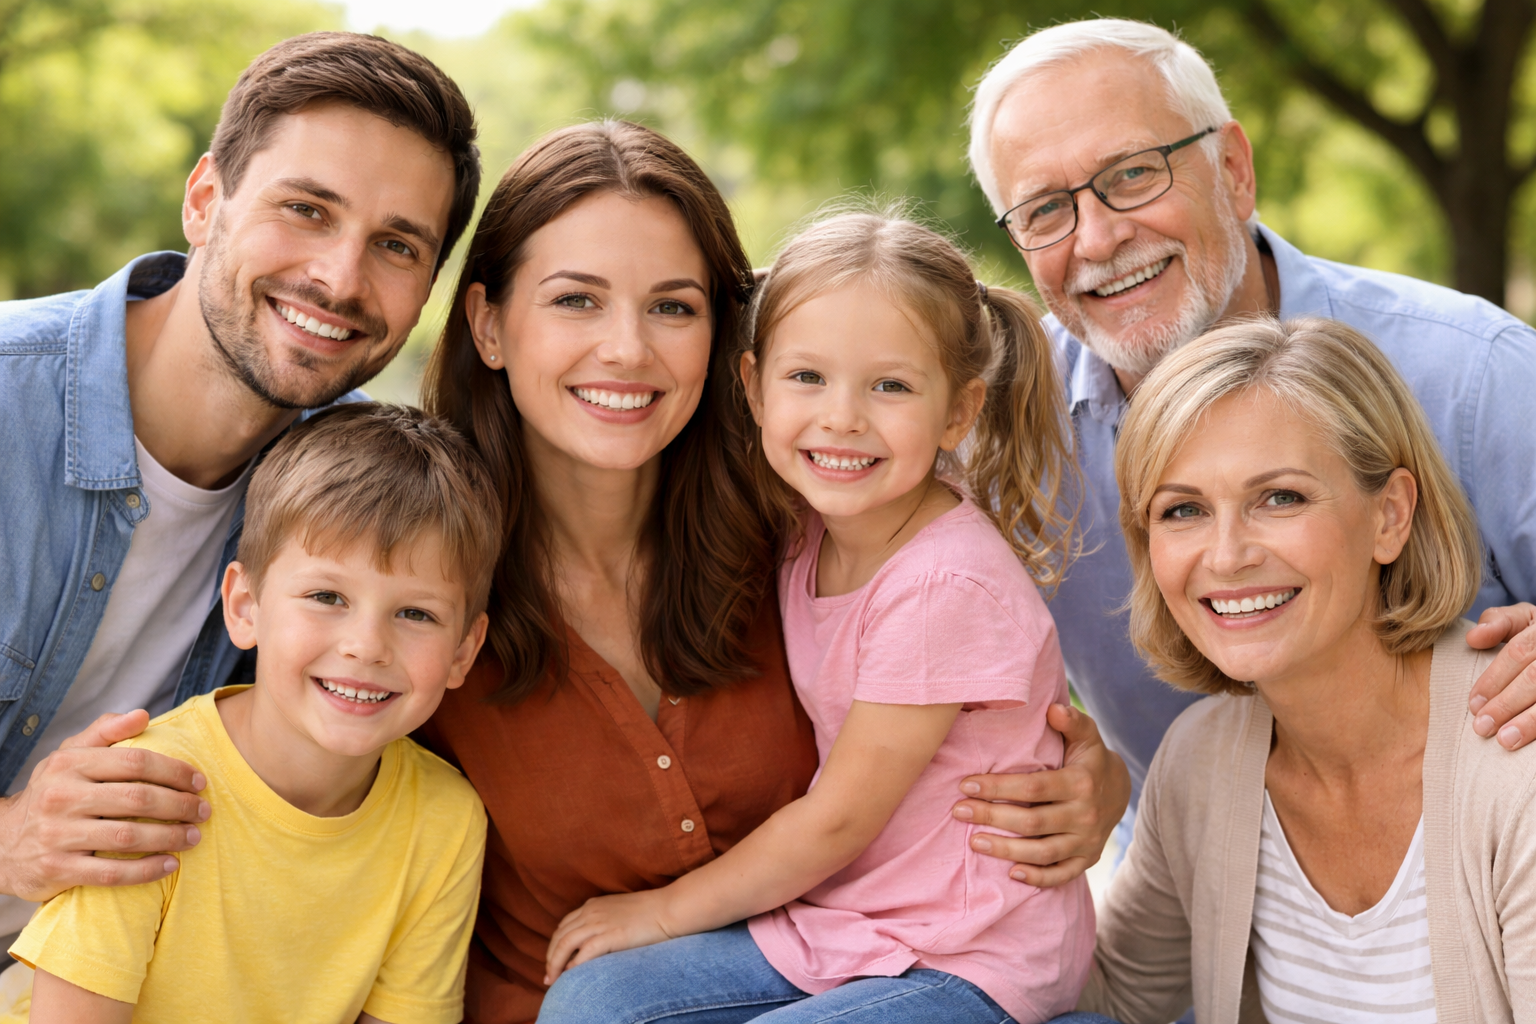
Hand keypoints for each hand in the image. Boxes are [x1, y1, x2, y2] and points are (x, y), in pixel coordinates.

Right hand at [0, 711, 208, 900]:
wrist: (0, 842)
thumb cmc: (52, 793)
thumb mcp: (68, 756)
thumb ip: (105, 732)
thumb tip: (143, 715)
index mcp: (69, 764)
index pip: (135, 762)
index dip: (174, 771)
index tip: (199, 781)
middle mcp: (61, 797)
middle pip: (137, 799)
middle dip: (180, 805)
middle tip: (204, 811)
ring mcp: (58, 835)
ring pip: (128, 837)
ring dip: (170, 837)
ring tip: (194, 836)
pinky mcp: (58, 870)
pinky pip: (111, 873)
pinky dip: (146, 870)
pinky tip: (170, 864)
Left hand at [544, 889, 675, 985]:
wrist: (668, 909)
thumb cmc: (650, 913)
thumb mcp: (618, 914)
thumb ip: (602, 925)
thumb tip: (588, 948)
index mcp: (592, 905)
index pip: (564, 926)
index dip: (554, 945)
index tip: (554, 961)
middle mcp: (591, 912)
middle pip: (559, 936)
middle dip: (550, 957)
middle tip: (548, 976)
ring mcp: (599, 923)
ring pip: (565, 944)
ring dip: (555, 963)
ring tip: (553, 979)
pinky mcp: (610, 935)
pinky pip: (585, 952)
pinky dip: (574, 965)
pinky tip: (571, 975)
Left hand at [950, 703, 1129, 886]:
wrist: (1121, 790)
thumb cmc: (1089, 758)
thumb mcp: (1086, 736)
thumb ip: (1071, 721)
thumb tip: (1053, 709)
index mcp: (1081, 783)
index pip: (1033, 788)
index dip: (998, 787)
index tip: (967, 784)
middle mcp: (1085, 815)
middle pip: (1032, 822)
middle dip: (991, 817)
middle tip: (958, 811)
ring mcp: (1087, 841)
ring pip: (1043, 853)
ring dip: (1006, 849)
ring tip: (974, 842)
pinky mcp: (1087, 860)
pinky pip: (1061, 875)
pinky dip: (1037, 878)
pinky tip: (1011, 873)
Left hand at [1467, 603, 1535, 748]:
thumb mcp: (1526, 620)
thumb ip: (1499, 623)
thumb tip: (1474, 638)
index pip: (1518, 652)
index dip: (1494, 678)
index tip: (1473, 704)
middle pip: (1535, 677)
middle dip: (1507, 704)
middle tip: (1483, 727)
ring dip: (1531, 722)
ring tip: (1506, 741)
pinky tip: (1533, 744)